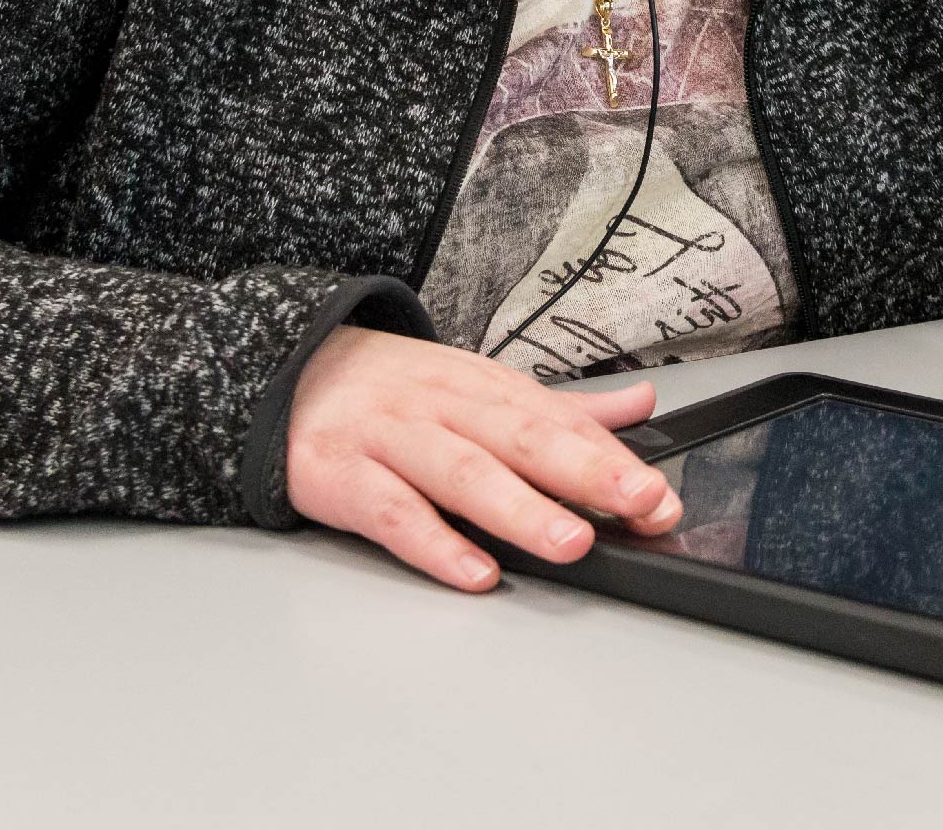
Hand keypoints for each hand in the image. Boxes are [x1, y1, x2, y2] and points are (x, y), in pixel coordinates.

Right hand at [285, 326, 683, 590]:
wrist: (283, 371)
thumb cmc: (392, 391)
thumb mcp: (479, 385)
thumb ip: (562, 407)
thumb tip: (641, 407)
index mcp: (483, 386)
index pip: (559, 421)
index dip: (614, 459)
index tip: (659, 498)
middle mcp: (443, 407)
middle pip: (522, 437)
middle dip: (586, 471)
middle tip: (640, 504)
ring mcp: (391, 439)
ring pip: (463, 473)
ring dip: (520, 508)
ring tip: (571, 542)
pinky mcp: (342, 476)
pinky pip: (393, 513)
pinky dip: (435, 543)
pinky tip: (474, 571)